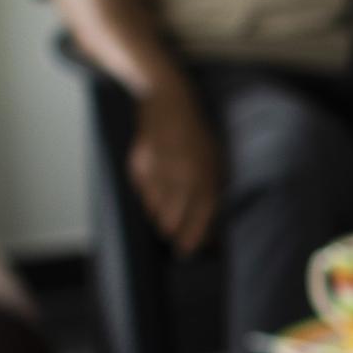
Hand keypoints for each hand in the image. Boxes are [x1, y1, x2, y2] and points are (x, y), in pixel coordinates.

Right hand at [128, 82, 219, 255]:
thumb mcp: (213, 160)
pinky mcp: (139, 165)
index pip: (199, 217)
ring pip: (154, 210)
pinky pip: (142, 193)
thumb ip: (212, 192)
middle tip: (173, 234)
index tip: (186, 250)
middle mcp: (182, 175)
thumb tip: (210, 227)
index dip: (193, 237)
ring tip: (164, 209)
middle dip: (172, 230)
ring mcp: (159, 171)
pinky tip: (154, 188)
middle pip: (172, 220)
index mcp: (204, 174)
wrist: (168, 102)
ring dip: (159, 214)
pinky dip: (147, 196)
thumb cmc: (195, 135)